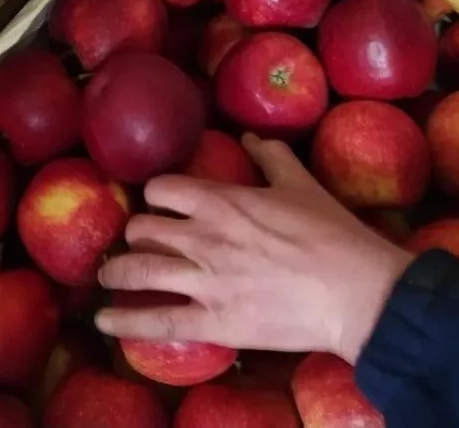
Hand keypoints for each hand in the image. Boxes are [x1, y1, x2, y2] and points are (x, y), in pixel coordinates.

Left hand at [94, 134, 412, 363]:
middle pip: (145, 230)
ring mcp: (204, 281)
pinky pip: (157, 321)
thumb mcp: (302, 185)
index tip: (157, 203)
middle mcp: (203, 238)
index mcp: (222, 202)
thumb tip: (250, 137)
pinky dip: (124, 321)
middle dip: (136, 234)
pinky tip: (103, 321)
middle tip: (134, 242)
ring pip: (140, 271)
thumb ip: (270, 158)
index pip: (164, 189)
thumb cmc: (332, 235)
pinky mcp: (213, 322)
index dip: (156, 195)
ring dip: (117, 272)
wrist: (356, 292)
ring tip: (106, 276)